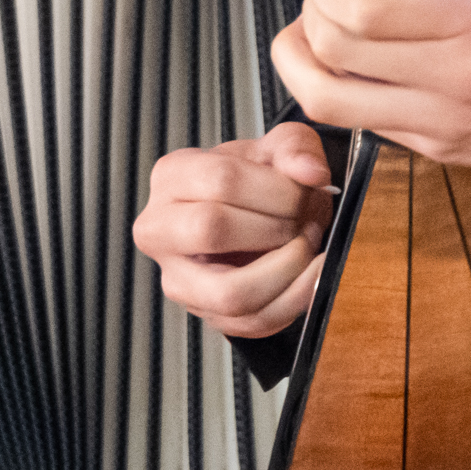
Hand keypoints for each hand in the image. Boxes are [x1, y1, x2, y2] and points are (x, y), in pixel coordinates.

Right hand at [132, 122, 334, 339]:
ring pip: (229, 292)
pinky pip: (250, 323)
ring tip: (307, 250)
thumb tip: (310, 172)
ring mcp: (177, 278)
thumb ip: (296, 147)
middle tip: (305, 222)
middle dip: (274, 228)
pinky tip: (309, 275)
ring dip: (285, 272)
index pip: (220, 179)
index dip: (275, 190)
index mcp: (171, 176)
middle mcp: (160, 229)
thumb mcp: (277, 148)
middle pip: (212, 230)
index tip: (306, 192)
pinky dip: (292, 301)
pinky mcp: (203, 313)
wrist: (255, 216)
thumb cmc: (256, 182)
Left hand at [270, 0, 470, 185]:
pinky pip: (369, 126)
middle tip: (329, 0)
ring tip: (320, 40)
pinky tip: (369, 72)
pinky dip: (351, 95)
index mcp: (470, 14)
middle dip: (310, 15)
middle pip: (331, 50)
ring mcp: (442, 120)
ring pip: (329, 103)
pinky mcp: (444, 152)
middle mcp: (449, 72)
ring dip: (306, 65)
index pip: (358, 7)